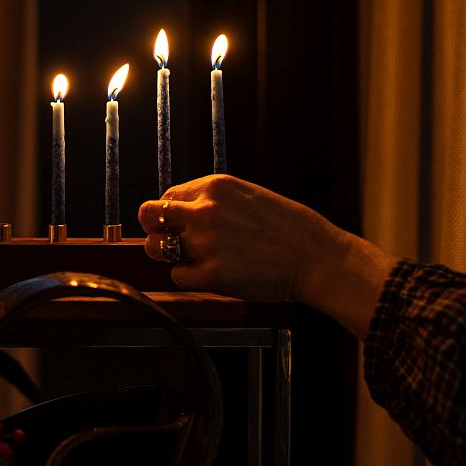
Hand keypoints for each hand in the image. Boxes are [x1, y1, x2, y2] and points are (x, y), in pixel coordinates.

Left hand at [138, 175, 398, 337]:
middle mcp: (205, 211)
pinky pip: (177, 276)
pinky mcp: (211, 274)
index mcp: (216, 188)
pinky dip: (188, 278)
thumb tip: (181, 211)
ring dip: (166, 255)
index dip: (169, 214)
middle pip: (149, 215)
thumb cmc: (288, 230)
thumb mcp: (249, 197)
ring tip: (188, 260)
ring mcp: (206, 242)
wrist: (317, 257)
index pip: (168, 196)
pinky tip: (209, 275)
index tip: (176, 225)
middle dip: (153, 229)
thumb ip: (214, 201)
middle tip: (165, 241)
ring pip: (155, 247)